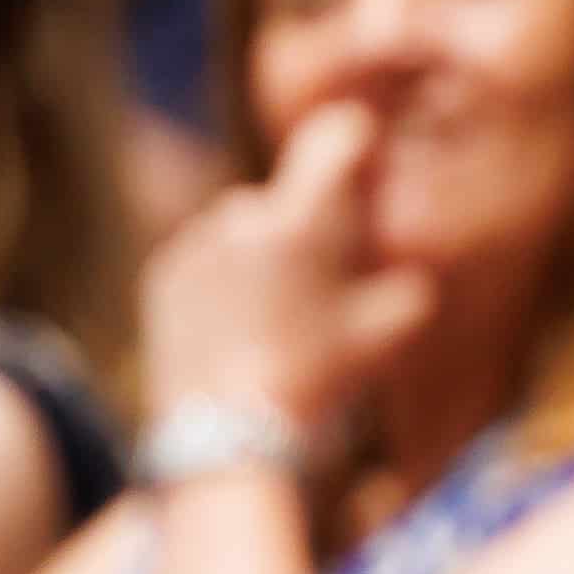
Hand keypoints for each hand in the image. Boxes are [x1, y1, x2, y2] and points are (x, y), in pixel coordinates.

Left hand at [137, 102, 436, 443]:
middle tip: (335, 281)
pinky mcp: (165, 277)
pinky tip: (245, 331)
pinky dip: (230, 282)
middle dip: (313, 226)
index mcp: (303, 220)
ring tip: (286, 316)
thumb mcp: (391, 335)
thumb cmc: (321, 383)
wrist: (227, 436)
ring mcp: (198, 244)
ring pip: (247, 230)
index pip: (338, 137)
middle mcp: (244, 215)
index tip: (369, 160)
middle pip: (291, 198)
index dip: (359, 142)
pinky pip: (209, 260)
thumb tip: (405, 268)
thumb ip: (408, 285)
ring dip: (269, 255)